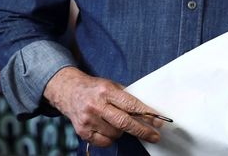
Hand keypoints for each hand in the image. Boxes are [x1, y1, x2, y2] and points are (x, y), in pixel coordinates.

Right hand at [44, 67, 163, 147]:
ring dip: (122, 132)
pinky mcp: (83, 131)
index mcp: (106, 90)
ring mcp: (88, 119)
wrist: (68, 91)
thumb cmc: (94, 88)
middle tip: (155, 136)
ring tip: (116, 122)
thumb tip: (146, 112)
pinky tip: (107, 128)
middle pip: (124, 122)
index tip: (158, 122)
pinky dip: (110, 138)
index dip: (146, 115)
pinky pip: (105, 141)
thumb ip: (126, 97)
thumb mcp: (110, 85)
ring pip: (116, 134)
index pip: (130, 104)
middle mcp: (96, 105)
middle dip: (142, 130)